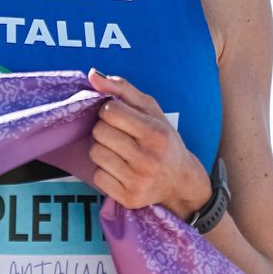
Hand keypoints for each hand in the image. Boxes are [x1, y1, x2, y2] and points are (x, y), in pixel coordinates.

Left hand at [87, 69, 211, 219]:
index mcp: (156, 133)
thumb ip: (122, 89)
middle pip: (100, 132)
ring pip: (95, 153)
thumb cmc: (162, 139)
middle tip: (121, 135)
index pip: (110, 111)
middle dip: (105, 129)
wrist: (180, 180)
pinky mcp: (129, 198)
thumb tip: (92, 74)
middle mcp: (148, 159)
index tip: (120, 116)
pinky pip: (97, 177)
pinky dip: (104, 171)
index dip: (110, 110)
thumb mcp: (150, 110)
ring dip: (103, 149)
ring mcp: (138, 181)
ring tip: (120, 151)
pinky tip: (120, 169)